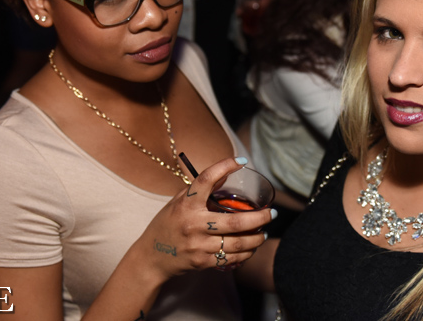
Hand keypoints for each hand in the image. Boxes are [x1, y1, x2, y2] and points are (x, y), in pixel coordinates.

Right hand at [135, 157, 273, 280]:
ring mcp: (199, 245)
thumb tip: (225, 174)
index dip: (224, 166)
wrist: (151, 258)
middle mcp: (193, 224)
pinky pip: (231, 258)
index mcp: (186, 205)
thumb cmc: (166, 225)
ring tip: (264, 232)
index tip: (241, 160)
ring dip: (257, 238)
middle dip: (260, 218)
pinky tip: (252, 247)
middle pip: (236, 222)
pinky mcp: (202, 262)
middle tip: (272, 214)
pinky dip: (246, 253)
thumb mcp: (178, 202)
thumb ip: (200, 190)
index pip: (206, 179)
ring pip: (238, 243)